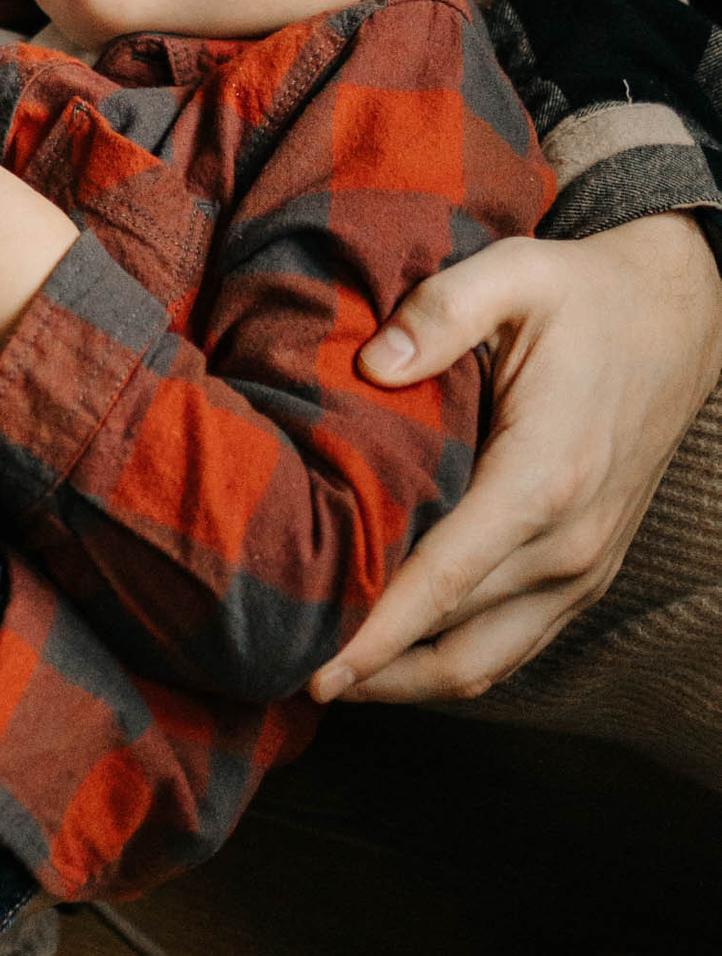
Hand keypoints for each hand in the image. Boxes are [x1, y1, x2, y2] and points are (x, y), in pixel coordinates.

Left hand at [316, 213, 721, 702]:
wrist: (678, 321)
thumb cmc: (586, 298)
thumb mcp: (516, 273)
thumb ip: (442, 310)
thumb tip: (373, 364)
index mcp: (546, 475)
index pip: (447, 578)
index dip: (378, 633)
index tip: (314, 671)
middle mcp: (569, 542)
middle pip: (455, 637)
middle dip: (370, 666)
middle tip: (278, 671)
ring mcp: (582, 569)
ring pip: (483, 662)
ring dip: (403, 682)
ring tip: (321, 680)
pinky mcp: (582, 575)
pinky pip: (510, 646)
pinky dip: (445, 663)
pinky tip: (384, 658)